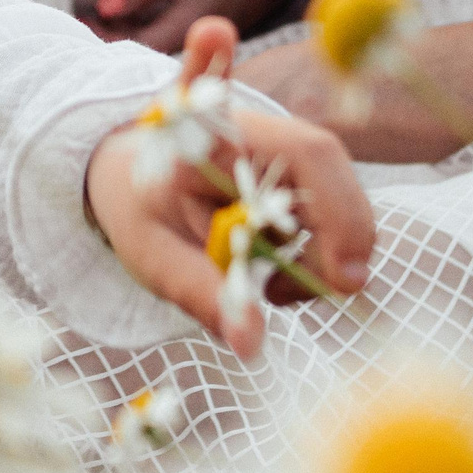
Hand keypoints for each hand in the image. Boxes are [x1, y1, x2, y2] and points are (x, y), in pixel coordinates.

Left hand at [82, 0, 275, 52]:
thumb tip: (102, 7)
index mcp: (188, 28)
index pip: (134, 47)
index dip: (103, 41)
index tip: (78, 25)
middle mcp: (192, 47)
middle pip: (139, 56)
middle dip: (106, 41)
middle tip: (77, 23)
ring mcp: (194, 47)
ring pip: (148, 51)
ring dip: (120, 37)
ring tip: (90, 20)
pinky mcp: (194, 42)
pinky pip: (160, 44)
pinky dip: (136, 32)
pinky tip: (118, 19)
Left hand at [86, 19, 374, 358]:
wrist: (123, 167)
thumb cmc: (134, 205)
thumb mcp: (152, 252)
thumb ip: (201, 293)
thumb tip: (252, 345)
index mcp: (218, 131)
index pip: (293, 146)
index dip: (335, 201)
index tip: (349, 275)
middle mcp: (259, 127)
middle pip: (330, 172)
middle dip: (343, 239)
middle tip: (316, 295)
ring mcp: (283, 146)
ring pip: (338, 199)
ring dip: (325, 254)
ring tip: (270, 288)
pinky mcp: (297, 173)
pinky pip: (331, 210)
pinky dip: (320, 254)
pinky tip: (281, 283)